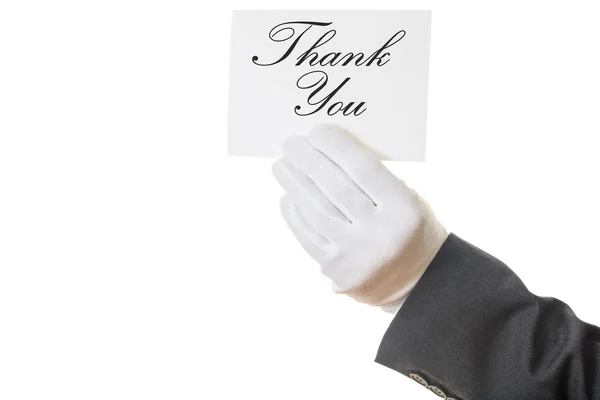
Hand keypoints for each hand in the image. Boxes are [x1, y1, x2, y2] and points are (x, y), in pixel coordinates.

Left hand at [273, 124, 446, 310]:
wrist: (420, 281)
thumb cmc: (409, 228)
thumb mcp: (407, 199)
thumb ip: (373, 179)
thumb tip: (327, 152)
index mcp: (403, 210)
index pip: (362, 168)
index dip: (336, 146)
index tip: (316, 131)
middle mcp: (380, 234)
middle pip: (334, 187)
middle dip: (307, 160)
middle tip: (290, 143)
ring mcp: (356, 255)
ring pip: (316, 210)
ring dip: (294, 184)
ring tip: (281, 165)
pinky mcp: (337, 270)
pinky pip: (308, 236)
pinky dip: (295, 213)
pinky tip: (288, 196)